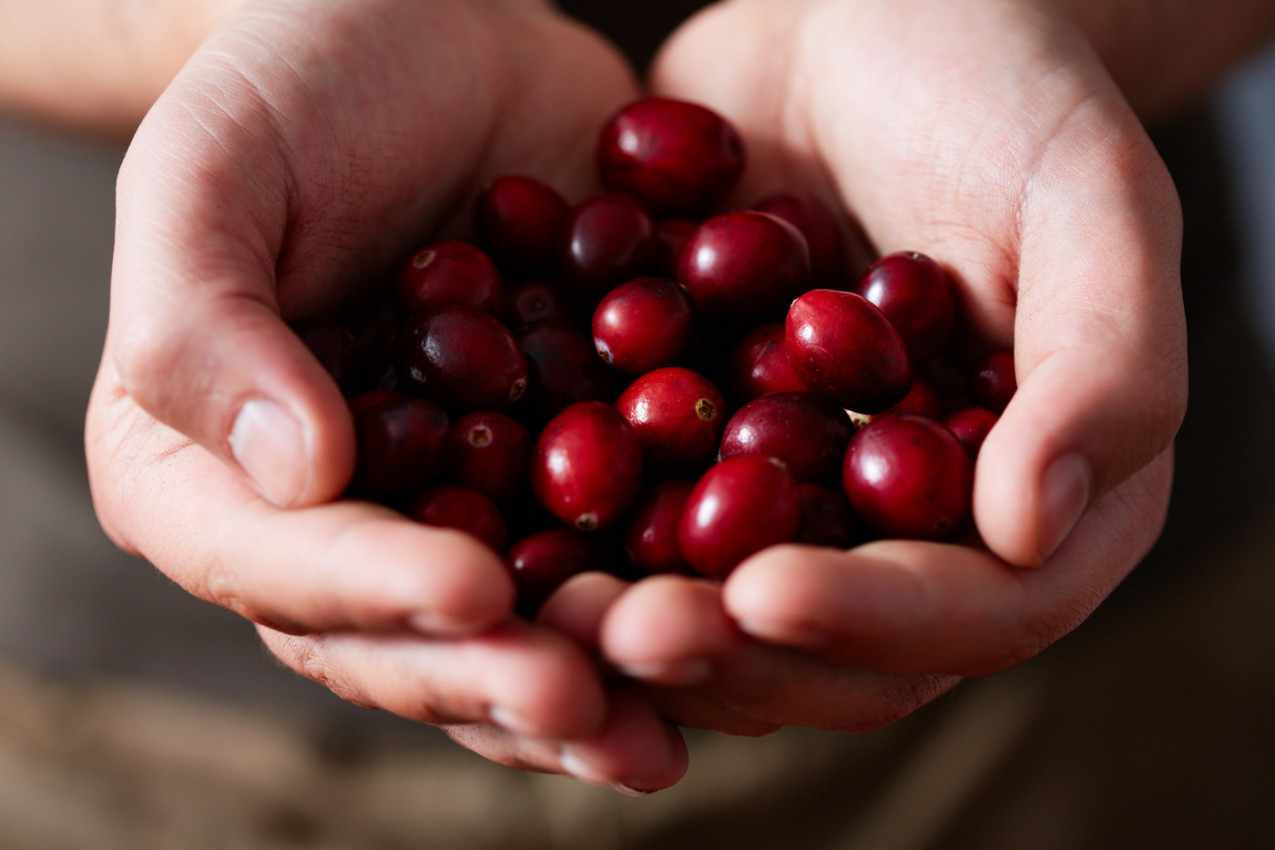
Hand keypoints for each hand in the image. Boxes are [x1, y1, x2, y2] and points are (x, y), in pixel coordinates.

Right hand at [86, 0, 686, 789]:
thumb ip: (204, 321)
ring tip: (669, 722)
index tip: (471, 594)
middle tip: (587, 704)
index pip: (283, 564)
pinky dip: (670, 591)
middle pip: (409, 632)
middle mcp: (345, 517)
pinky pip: (615, 547)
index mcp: (219, 473)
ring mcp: (464, 502)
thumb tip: (297, 469)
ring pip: (522, 622)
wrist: (439, 32)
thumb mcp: (213, 168)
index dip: (374, 592)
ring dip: (596, 676)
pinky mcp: (567, 466)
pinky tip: (742, 623)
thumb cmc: (299, 79)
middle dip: (498, 673)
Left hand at [581, 0, 1185, 732]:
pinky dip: (566, 538)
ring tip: (537, 611)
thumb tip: (1031, 530)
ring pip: (714, 607)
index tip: (763, 596)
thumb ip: (1107, 365)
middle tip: (615, 633)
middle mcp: (909, 530)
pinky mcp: (689, 452)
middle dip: (724, 650)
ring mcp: (791, 498)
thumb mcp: (1089, 201)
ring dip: (626, 624)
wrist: (855, 19)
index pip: (976, 609)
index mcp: (1031, 494)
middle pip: (829, 643)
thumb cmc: (1000, 90)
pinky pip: (629, 518)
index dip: (874, 620)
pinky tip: (489, 533)